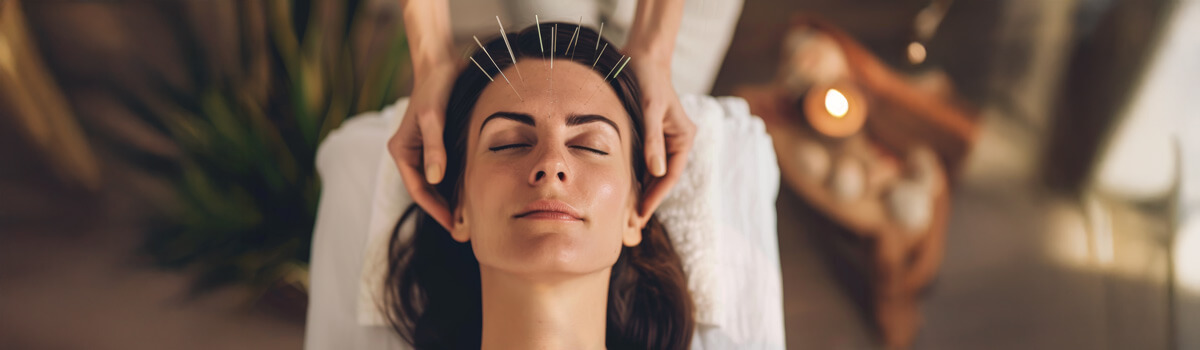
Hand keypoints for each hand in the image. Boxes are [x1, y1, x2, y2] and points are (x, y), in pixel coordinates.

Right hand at [387, 59, 458, 230]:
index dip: (436, 210)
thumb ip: (434, 148)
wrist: (441, 64)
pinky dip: (459, 183)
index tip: (454, 226)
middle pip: (427, 190)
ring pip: (438, 183)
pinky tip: (475, 192)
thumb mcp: (434, 118)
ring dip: (452, 199)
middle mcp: (410, 153)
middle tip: (466, 230)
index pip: (419, 190)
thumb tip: (434, 179)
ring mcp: (424, 149)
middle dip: (445, 210)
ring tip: (472, 217)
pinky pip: (447, 170)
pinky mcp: (438, 144)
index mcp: (402, 151)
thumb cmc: (435, 88)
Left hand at [628, 54, 695, 221]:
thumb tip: (657, 171)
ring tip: (625, 213)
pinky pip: (644, 162)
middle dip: (648, 199)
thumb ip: (653, 140)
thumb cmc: (648, 80)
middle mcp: (677, 142)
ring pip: (653, 173)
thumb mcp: (650, 109)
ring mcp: (664, 140)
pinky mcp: (651, 136)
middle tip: (630, 224)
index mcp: (684, 138)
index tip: (641, 215)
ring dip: (641, 191)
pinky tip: (622, 189)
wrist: (642, 56)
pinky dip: (635, 176)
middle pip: (662, 179)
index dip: (655, 197)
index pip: (670, 176)